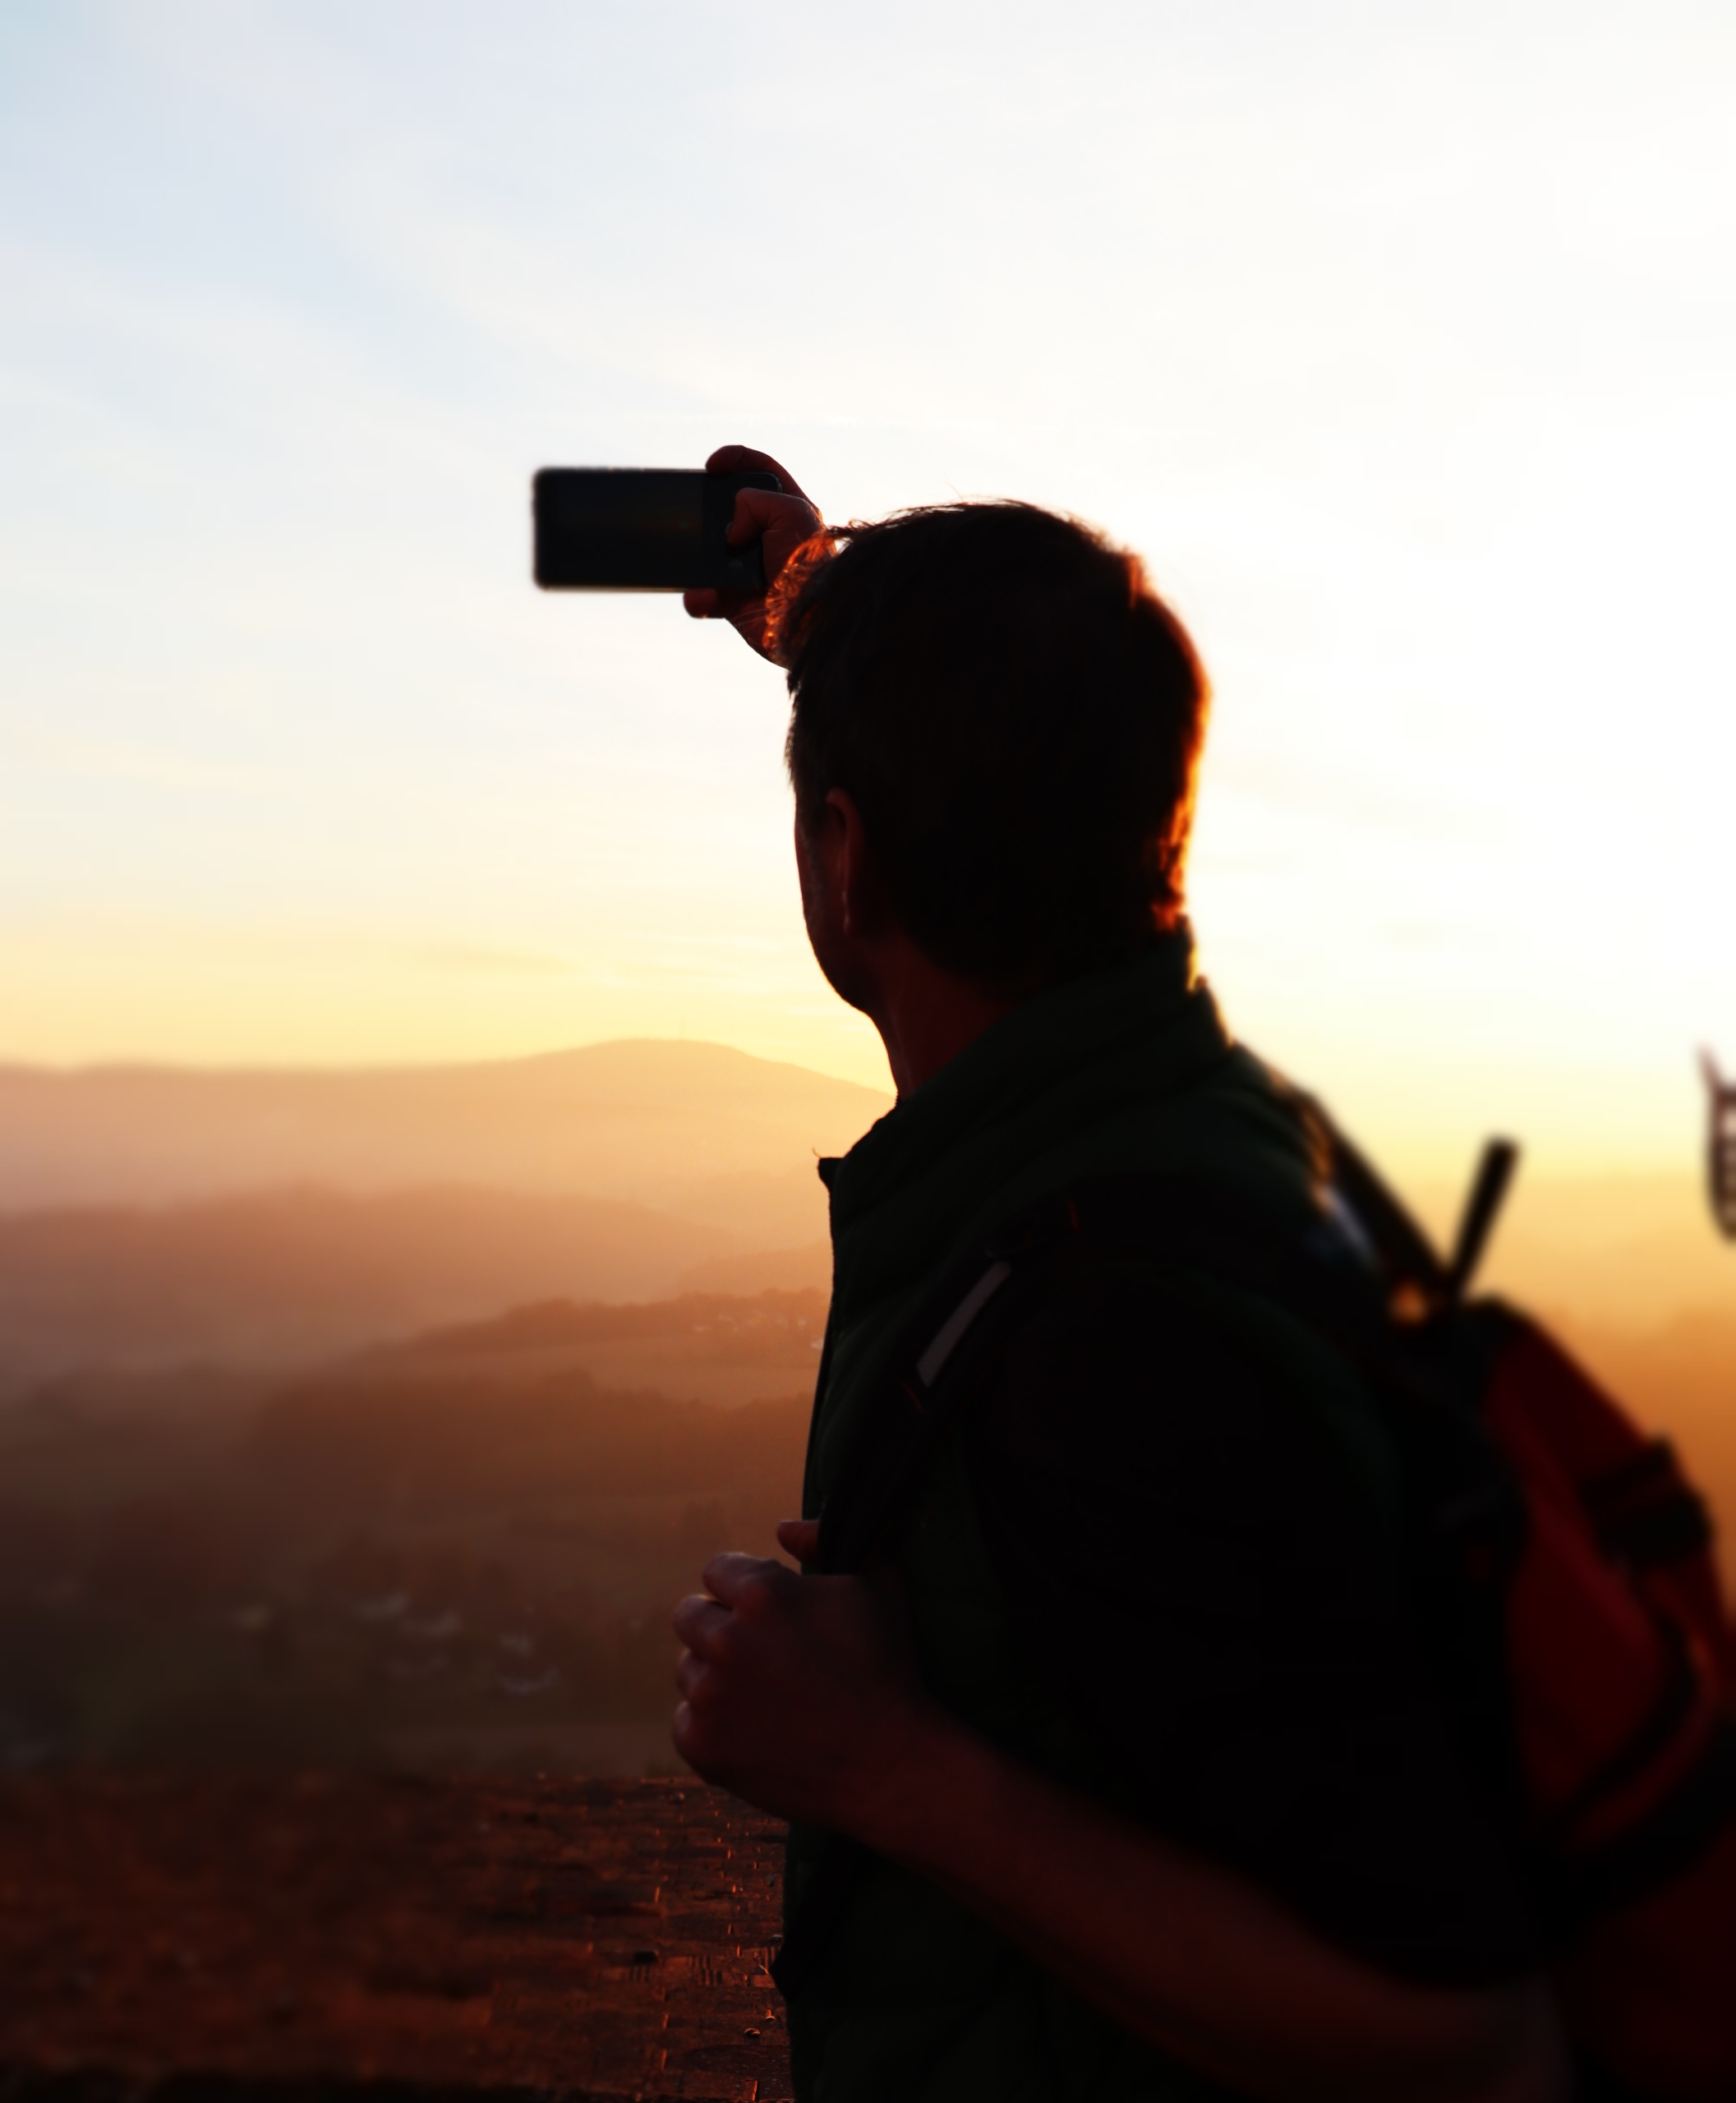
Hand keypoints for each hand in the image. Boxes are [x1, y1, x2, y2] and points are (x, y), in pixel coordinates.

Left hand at [671, 1518, 938, 1833]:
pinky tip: (755, 1730)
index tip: (767, 1613)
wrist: (888, 1765)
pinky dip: (713, 1724)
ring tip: (766, 1696)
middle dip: (721, 1627)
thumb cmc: (888, 1669)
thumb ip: (826, 1539)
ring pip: (688, 1669)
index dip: (744, 1589)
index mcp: (762, 1593)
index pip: (717, 1570)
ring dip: (717, 1676)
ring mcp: (709, 1696)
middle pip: (689, 1616)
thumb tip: (782, 1527)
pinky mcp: (701, 1745)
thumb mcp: (877, 1585)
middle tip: (761, 1654)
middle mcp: (726, 1640)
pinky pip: (686, 1720)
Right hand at [682, 445, 824, 662]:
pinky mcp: (733, 601)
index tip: (713, 464)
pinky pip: (702, 594)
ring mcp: (746, 569)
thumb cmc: (808, 563)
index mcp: (787, 509)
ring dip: (698, 553)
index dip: (734, 459)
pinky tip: (704, 594)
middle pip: (727, 508)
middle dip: (709, 507)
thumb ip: (756, 500)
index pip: (758, 470)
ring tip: (695, 555)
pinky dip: (698, 595)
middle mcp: (766, 537)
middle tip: (699, 509)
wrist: (809, 620)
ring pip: (708, 551)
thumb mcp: (792, 511)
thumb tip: (730, 532)